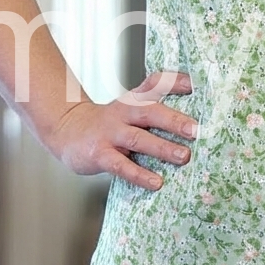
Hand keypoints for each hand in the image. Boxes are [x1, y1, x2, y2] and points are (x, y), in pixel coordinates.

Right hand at [44, 71, 197, 190]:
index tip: (196, 85)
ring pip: (138, 139)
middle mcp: (123, 113)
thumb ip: (157, 99)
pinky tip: (156, 182)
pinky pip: (121, 166)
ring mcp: (110, 134)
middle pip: (149, 112)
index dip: (175, 82)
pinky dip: (139, 174)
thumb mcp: (131, 104)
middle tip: (195, 130)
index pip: (155, 84)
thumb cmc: (111, 121)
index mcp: (133, 100)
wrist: (67, 130)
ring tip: (183, 156)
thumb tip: (193, 99)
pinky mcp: (100, 155)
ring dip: (162, 148)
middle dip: (174, 121)